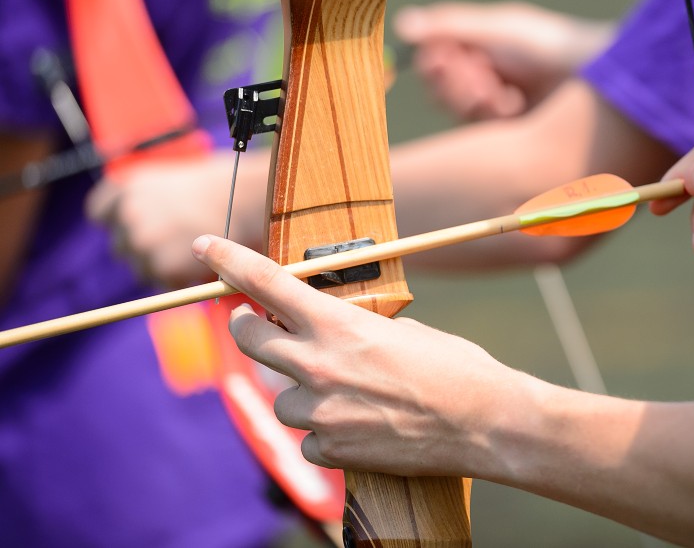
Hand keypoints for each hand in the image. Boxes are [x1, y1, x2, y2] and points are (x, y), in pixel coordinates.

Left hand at [86, 151, 268, 286]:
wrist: (250, 200)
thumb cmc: (224, 186)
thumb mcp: (175, 182)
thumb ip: (151, 202)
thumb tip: (147, 223)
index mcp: (127, 187)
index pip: (100, 213)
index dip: (119, 222)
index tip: (136, 228)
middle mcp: (127, 214)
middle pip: (121, 246)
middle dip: (145, 249)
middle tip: (178, 245)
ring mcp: (142, 243)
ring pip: (141, 268)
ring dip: (163, 267)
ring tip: (197, 253)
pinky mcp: (161, 268)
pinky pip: (164, 282)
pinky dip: (182, 278)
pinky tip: (204, 260)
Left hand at [192, 234, 523, 477]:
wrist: (486, 422)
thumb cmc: (457, 367)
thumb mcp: (405, 329)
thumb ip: (355, 328)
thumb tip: (332, 334)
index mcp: (338, 324)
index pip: (265, 282)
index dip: (227, 260)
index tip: (205, 247)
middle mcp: (318, 365)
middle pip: (247, 338)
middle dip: (248, 326)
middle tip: (258, 324)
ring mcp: (321, 411)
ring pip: (278, 398)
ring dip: (300, 392)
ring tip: (345, 394)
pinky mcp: (332, 450)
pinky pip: (308, 439)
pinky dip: (326, 433)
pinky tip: (361, 426)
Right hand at [394, 1, 612, 120]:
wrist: (598, 77)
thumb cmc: (554, 45)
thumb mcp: (501, 30)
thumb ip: (452, 27)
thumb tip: (403, 24)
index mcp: (483, 52)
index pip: (439, 61)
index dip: (435, 64)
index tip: (441, 60)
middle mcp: (487, 81)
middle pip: (444, 90)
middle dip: (455, 85)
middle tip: (476, 79)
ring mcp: (499, 111)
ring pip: (460, 112)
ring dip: (474, 100)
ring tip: (500, 92)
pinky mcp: (511, 138)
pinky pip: (480, 133)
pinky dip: (489, 118)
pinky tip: (511, 105)